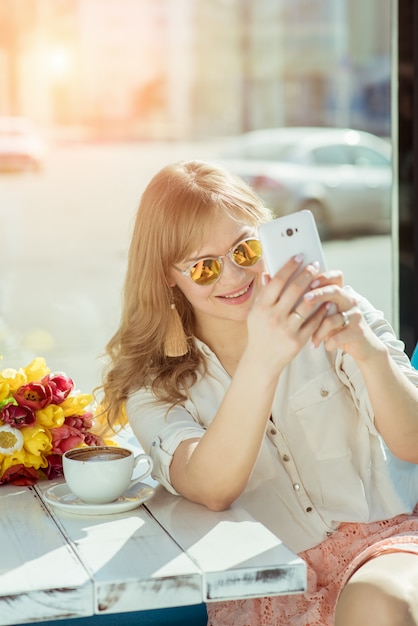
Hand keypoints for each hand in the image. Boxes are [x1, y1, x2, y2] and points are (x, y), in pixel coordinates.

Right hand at [246, 255, 328, 371]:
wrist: (262, 361)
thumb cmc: (259, 333)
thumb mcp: (255, 313)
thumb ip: (263, 294)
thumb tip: (268, 274)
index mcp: (261, 308)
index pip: (277, 281)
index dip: (289, 266)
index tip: (299, 256)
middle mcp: (273, 317)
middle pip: (294, 290)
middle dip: (307, 274)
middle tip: (315, 265)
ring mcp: (286, 330)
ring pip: (307, 305)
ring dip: (317, 290)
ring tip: (323, 281)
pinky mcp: (298, 340)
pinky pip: (314, 322)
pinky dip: (321, 310)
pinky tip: (326, 301)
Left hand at [303, 280, 383, 361]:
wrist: (362, 346)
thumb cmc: (339, 329)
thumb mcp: (328, 314)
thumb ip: (317, 305)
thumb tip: (290, 297)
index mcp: (341, 295)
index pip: (336, 277)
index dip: (324, 277)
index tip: (310, 281)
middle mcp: (350, 302)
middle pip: (335, 291)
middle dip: (319, 294)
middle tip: (306, 298)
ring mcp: (355, 316)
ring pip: (333, 318)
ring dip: (319, 331)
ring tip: (311, 340)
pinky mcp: (358, 331)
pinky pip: (338, 336)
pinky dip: (328, 342)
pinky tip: (322, 346)